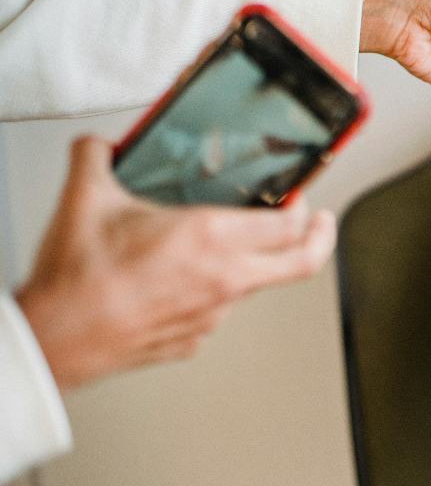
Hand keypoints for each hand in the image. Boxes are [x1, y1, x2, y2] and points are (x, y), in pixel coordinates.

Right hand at [14, 137, 336, 390]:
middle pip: (302, 262)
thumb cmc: (78, 280)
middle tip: (320, 224)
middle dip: (320, 238)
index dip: (304, 207)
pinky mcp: (195, 340)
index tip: (301, 196)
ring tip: (231, 245)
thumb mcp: (86, 197)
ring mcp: (214, 314)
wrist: (56, 339)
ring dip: (254, 264)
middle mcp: (225, 279)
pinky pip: (218, 310)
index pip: (289, 224)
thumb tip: (100, 145)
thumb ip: (98, 157)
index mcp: (211, 239)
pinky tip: (187, 278)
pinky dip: (214, 291)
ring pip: (256, 285)